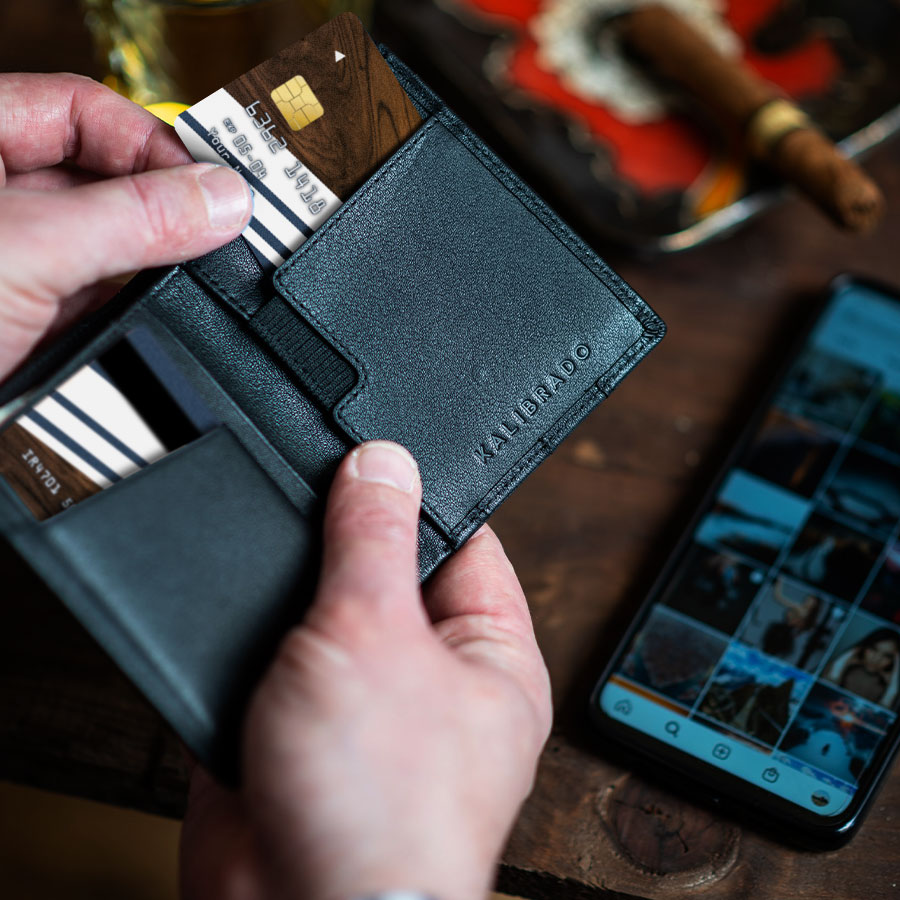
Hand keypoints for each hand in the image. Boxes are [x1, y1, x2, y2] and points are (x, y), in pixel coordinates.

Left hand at [0, 73, 251, 381]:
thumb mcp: (26, 250)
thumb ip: (133, 220)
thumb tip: (220, 201)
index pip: (81, 112)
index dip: (150, 142)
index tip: (207, 184)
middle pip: (104, 180)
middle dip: (160, 207)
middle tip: (212, 230)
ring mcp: (15, 262)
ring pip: (108, 246)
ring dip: (150, 264)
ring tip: (184, 276)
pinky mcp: (31, 320)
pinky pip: (101, 302)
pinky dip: (132, 309)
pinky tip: (149, 314)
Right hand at [180, 441, 552, 899]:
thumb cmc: (381, 811)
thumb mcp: (378, 635)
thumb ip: (374, 541)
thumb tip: (383, 464)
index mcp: (487, 652)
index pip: (465, 541)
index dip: (420, 493)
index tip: (377, 454)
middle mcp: (429, 675)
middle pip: (387, 568)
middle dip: (342, 540)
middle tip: (308, 502)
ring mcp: (360, 699)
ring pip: (323, 609)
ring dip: (290, 590)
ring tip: (273, 573)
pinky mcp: (295, 723)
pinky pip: (274, 653)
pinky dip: (251, 634)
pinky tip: (238, 618)